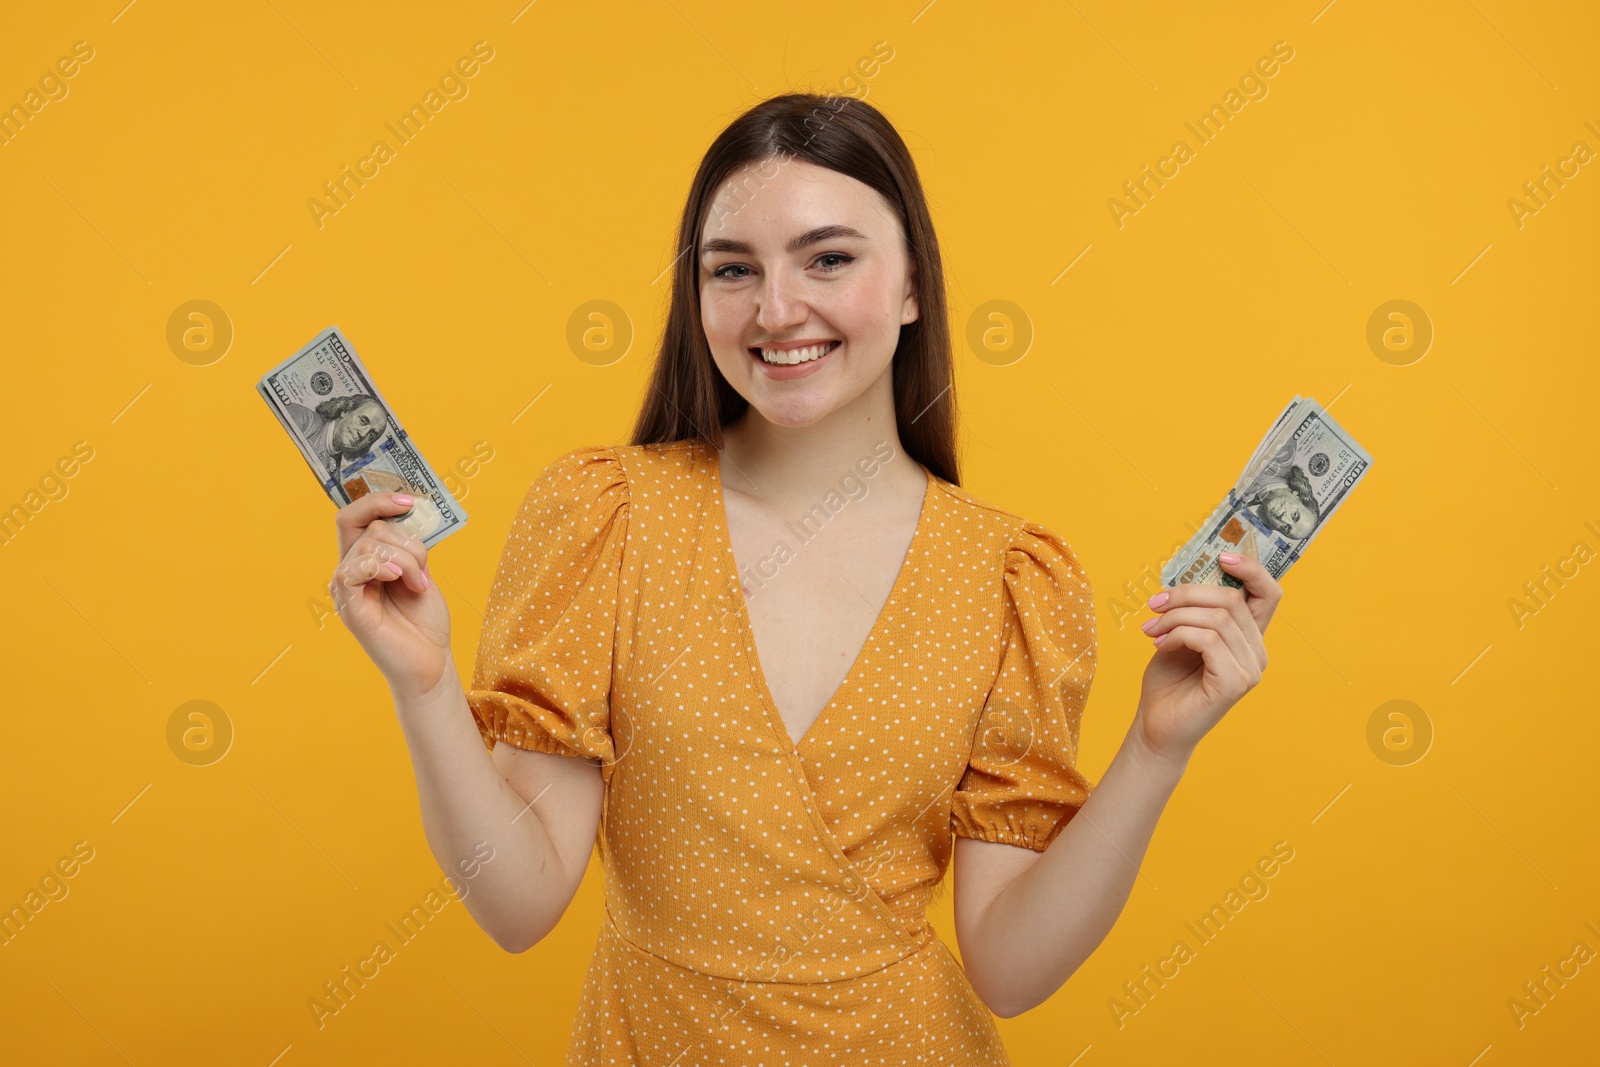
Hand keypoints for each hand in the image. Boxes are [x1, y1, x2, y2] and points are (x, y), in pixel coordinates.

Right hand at [330, 491, 453, 699]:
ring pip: (369, 545)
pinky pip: (351, 571)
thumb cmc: (424, 620)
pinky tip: (398, 579)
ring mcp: (346, 590)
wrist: (431, 660)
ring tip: (419, 585)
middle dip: (405, 539)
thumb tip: (406, 516)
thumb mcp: (420, 572)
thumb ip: (407, 546)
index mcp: (365, 560)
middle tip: (424, 567)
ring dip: (406, 559)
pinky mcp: (349, 608)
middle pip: (364, 525)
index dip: (378, 500)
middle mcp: (350, 571)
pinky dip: (380, 566)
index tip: (409, 500)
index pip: (356, 516)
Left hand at [1131, 553, 1283, 764]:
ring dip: (1176, 617)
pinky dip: (1178, 634)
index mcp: (1249, 637)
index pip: (1268, 593)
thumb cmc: (1169, 680)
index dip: (1251, 569)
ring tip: (1151, 630)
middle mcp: (1257, 652)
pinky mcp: (1235, 683)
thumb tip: (1189, 577)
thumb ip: (1195, 609)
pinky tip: (1159, 645)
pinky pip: (1208, 640)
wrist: (1156, 726)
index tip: (1221, 556)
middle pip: (1232, 599)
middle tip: (1154, 604)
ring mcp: (1250, 669)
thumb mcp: (1181, 633)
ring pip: (1217, 617)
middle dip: (1186, 594)